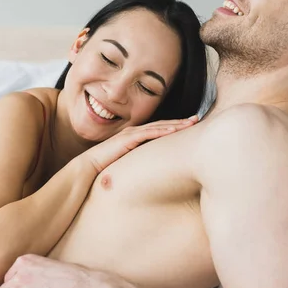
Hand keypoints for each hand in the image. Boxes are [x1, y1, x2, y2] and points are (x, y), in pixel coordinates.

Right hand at [83, 116, 198, 172]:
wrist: (90, 165)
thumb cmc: (107, 166)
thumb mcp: (128, 161)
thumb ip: (139, 159)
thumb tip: (152, 167)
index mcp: (135, 136)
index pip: (159, 128)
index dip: (175, 125)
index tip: (190, 125)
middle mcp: (135, 131)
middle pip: (162, 124)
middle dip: (180, 122)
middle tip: (197, 119)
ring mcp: (131, 133)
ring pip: (158, 127)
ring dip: (175, 124)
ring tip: (190, 123)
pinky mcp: (128, 139)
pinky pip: (148, 134)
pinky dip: (162, 131)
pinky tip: (174, 130)